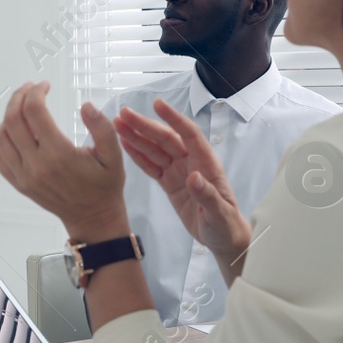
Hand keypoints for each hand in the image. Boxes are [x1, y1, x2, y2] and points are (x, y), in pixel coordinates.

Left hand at [0, 81, 129, 241]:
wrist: (93, 217)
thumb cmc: (103, 187)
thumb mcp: (114, 156)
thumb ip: (102, 128)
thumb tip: (86, 106)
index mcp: (59, 154)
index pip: (35, 111)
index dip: (37, 91)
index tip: (44, 86)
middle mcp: (37, 165)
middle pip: (13, 119)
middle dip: (19, 97)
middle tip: (28, 89)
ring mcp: (24, 176)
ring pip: (1, 137)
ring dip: (8, 116)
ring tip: (22, 107)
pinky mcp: (19, 184)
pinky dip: (1, 139)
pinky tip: (13, 130)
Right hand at [115, 100, 250, 262]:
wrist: (221, 237)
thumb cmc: (225, 225)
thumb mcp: (219, 214)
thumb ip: (208, 195)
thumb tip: (194, 177)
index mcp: (206, 164)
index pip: (189, 134)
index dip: (174, 119)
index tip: (158, 105)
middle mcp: (190, 162)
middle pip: (166, 139)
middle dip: (145, 125)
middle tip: (124, 114)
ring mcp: (178, 171)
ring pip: (155, 149)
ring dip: (136, 136)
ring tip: (118, 124)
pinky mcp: (169, 182)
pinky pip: (151, 165)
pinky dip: (137, 154)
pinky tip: (124, 144)